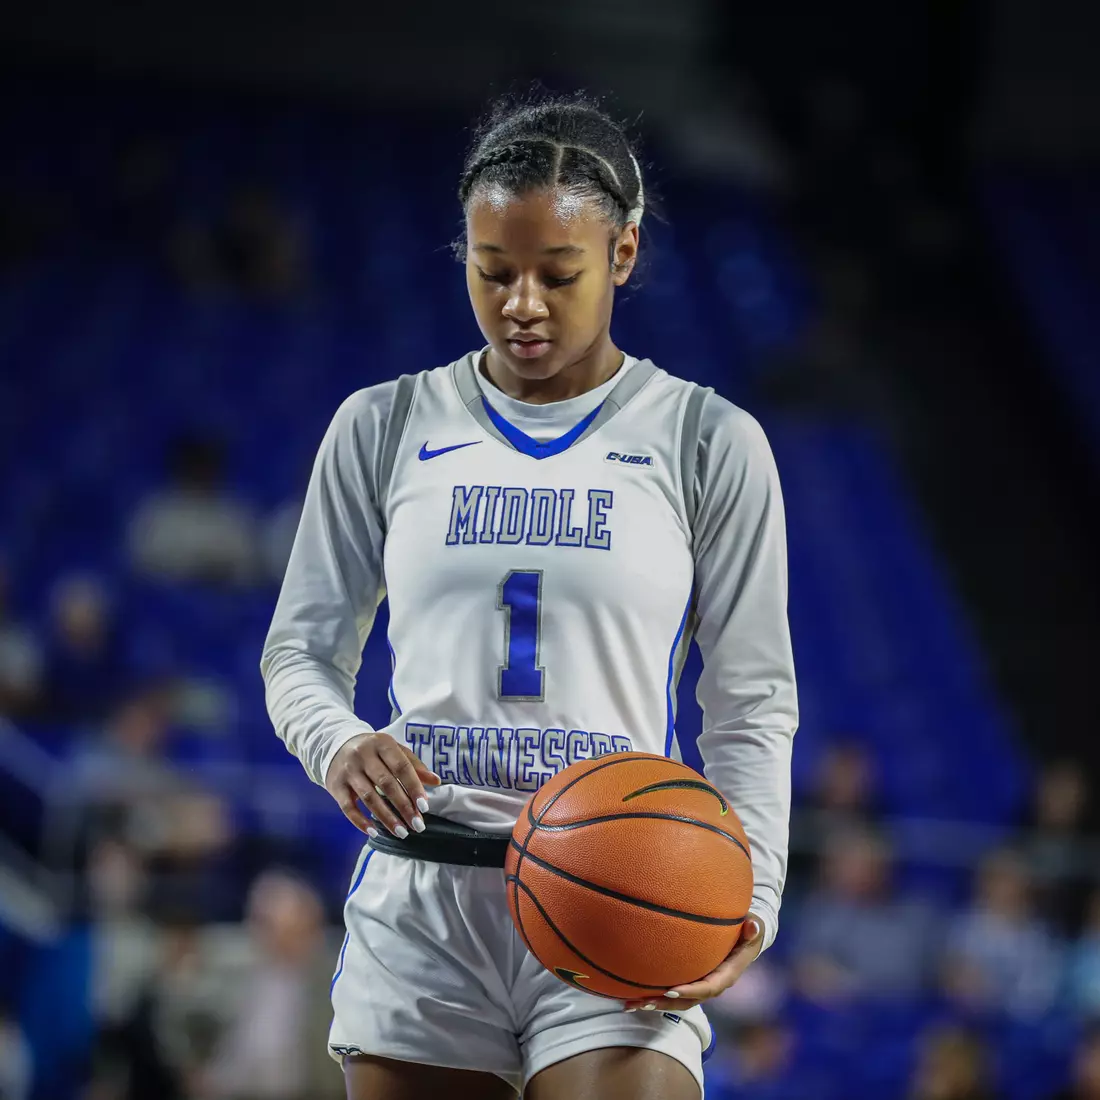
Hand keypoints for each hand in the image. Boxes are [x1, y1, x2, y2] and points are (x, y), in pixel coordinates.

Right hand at [325, 731, 439, 838]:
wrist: (336, 746)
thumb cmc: (373, 751)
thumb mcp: (394, 750)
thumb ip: (414, 765)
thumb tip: (436, 781)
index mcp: (382, 743)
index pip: (401, 767)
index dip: (414, 787)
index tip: (425, 807)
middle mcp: (363, 755)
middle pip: (386, 783)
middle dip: (403, 807)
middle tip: (417, 825)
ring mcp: (348, 771)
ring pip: (368, 797)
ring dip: (386, 817)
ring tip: (401, 832)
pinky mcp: (335, 785)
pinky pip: (348, 807)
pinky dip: (360, 821)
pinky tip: (373, 832)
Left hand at [622, 915, 764, 1012]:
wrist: (747, 937)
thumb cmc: (748, 929)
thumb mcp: (754, 926)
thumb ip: (753, 928)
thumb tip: (753, 926)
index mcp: (727, 975)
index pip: (708, 988)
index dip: (690, 991)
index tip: (671, 989)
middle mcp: (713, 984)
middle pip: (688, 1001)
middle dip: (665, 1003)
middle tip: (643, 1002)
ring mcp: (701, 984)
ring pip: (677, 1000)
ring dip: (654, 1003)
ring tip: (630, 1005)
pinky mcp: (692, 981)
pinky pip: (673, 991)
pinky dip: (654, 994)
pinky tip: (632, 994)